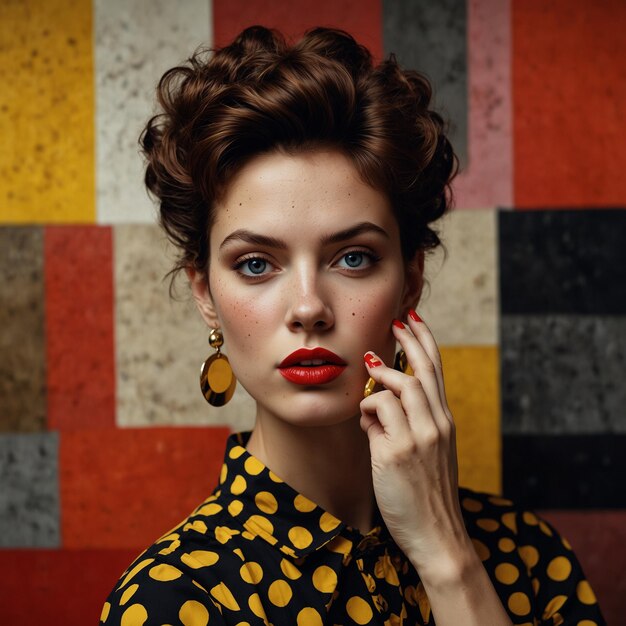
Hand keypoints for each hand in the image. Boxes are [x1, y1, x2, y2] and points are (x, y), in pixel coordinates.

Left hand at [359, 310, 470, 578]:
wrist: (438, 536)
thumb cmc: (426, 496)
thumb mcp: (424, 456)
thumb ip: (404, 427)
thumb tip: (375, 408)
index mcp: (443, 423)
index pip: (436, 373)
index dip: (424, 343)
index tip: (413, 322)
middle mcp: (437, 425)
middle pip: (425, 370)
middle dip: (410, 339)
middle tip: (396, 320)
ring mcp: (421, 437)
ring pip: (405, 385)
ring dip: (384, 375)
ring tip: (370, 368)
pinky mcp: (399, 452)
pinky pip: (380, 411)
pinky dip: (369, 408)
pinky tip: (365, 420)